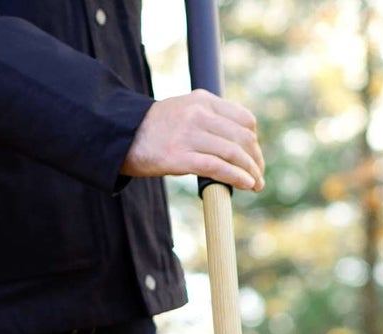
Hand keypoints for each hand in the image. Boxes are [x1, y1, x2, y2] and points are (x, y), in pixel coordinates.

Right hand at [122, 90, 264, 190]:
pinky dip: (237, 177)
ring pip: (233, 152)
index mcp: (203, 100)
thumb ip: (208, 120)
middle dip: (256, 159)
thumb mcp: (184, 112)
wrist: (122, 136)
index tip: (254, 157)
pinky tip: (246, 185)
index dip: (255, 141)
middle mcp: (198, 114)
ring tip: (256, 185)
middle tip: (260, 175)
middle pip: (243, 137)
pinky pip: (217, 167)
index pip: (244, 119)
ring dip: (251, 171)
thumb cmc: (156, 130)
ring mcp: (189, 134)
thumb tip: (236, 143)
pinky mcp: (180, 157)